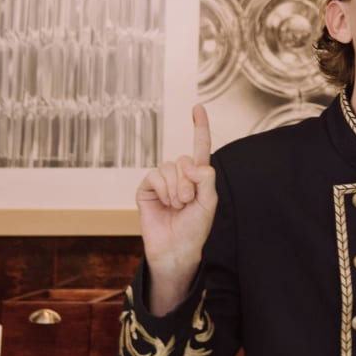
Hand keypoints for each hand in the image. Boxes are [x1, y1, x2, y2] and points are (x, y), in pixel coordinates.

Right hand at [135, 106, 217, 309]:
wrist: (176, 248)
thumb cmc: (195, 228)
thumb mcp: (209, 203)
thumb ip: (206, 179)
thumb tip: (194, 165)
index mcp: (197, 176)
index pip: (200, 147)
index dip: (199, 127)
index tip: (197, 107)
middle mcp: (179, 175)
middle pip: (183, 160)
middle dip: (188, 183)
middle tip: (188, 202)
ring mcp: (161, 181)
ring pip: (169, 167)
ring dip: (176, 189)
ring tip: (177, 206)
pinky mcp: (146, 188)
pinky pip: (154, 176)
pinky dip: (163, 189)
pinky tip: (165, 203)